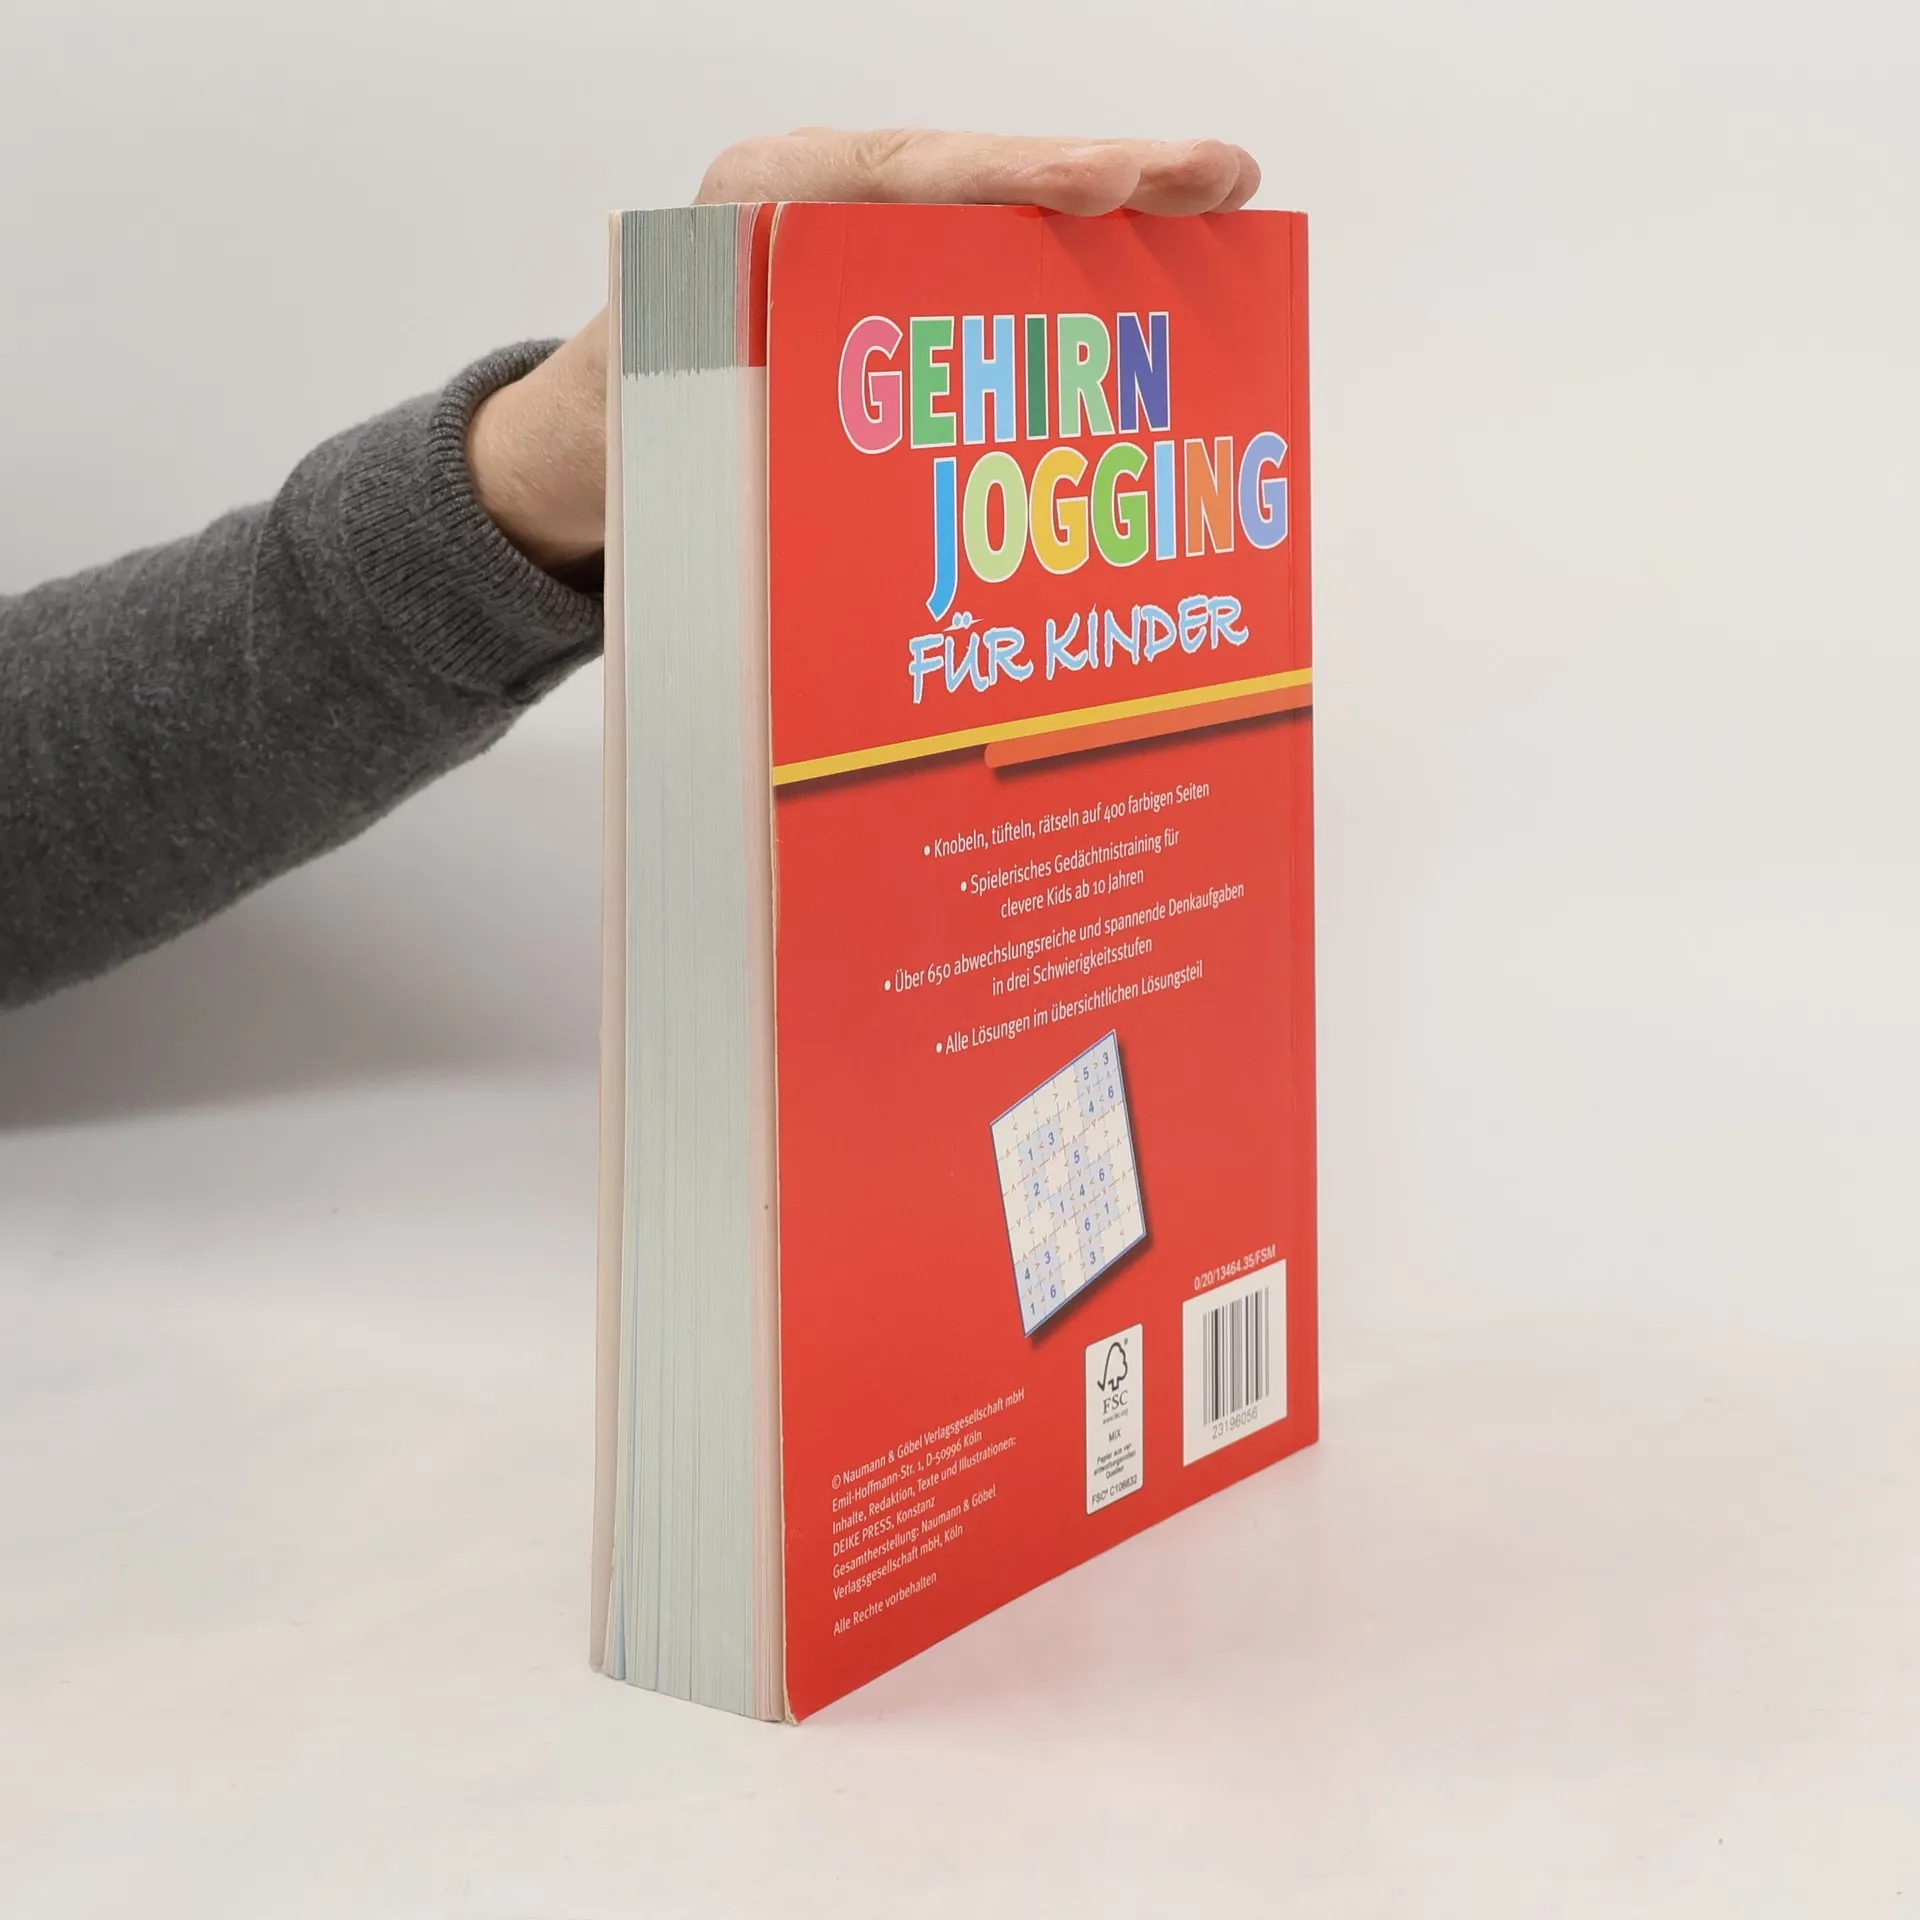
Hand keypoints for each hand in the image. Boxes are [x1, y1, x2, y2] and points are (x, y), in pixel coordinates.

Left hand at [467, 130, 1262, 574]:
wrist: (588, 443)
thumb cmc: (628, 435)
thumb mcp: (671, 426)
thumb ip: (755, 426)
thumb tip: (861, 495)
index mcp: (760, 205)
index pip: (903, 177)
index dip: (1011, 184)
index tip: (1100, 186)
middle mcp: (823, 204)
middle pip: (980, 178)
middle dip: (1106, 176)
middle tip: (1221, 177)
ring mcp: (869, 242)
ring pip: (1003, 221)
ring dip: (1115, 224)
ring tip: (1225, 211)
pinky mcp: (897, 289)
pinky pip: (993, 270)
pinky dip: (1077, 279)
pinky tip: (1164, 287)